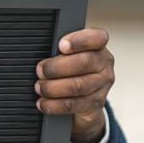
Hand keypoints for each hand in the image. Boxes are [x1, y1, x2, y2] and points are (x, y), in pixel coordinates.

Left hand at [35, 26, 114, 142]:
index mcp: (99, 47)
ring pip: (77, 86)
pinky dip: (54, 105)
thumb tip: (42, 56)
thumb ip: (61, 51)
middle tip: (40, 71)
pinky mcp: (95, 105)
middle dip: (56, 67)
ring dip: (52, 87)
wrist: (86, 101)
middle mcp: (104, 65)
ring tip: (39, 87)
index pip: (97, 37)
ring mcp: (102, 85)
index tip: (61, 45)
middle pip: (83, 63)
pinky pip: (73, 105)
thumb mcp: (70, 56)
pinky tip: (43, 102)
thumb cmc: (73, 71)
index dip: (79, 40)